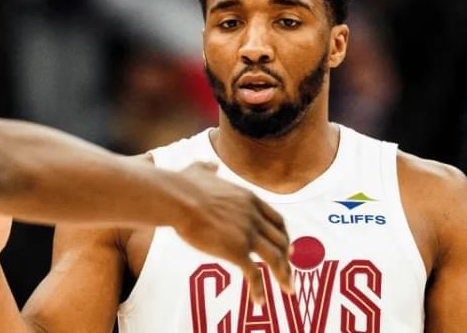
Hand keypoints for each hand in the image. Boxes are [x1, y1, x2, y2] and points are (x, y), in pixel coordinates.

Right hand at [173, 162, 292, 303]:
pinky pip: (254, 274)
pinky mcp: (236, 250)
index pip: (277, 220)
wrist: (178, 198)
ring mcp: (247, 233)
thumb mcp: (200, 171)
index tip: (287, 246)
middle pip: (281, 240)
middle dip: (288, 257)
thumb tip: (210, 165)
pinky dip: (259, 289)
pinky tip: (259, 301)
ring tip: (288, 289)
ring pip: (276, 258)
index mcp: (249, 199)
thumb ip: (208, 169)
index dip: (284, 235)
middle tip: (289, 271)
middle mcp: (254, 216)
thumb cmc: (183, 185)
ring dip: (284, 275)